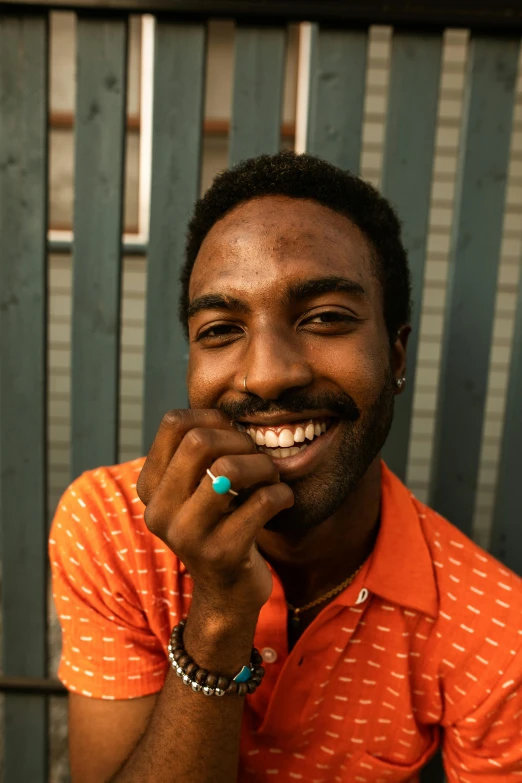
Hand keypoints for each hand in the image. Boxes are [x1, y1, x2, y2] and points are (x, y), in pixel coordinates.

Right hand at [136, 410, 293, 616]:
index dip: (213, 418)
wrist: (228, 592)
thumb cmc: (221, 524)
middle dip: (241, 441)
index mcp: (150, 487)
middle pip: (199, 441)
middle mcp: (158, 511)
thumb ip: (201, 451)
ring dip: (263, 467)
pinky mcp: (220, 555)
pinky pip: (261, 501)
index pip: (174, 423)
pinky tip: (282, 501)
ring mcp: (186, 535)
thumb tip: (231, 409)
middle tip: (258, 457)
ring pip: (228, 469)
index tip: (235, 434)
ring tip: (272, 478)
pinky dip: (281, 494)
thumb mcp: (198, 488)